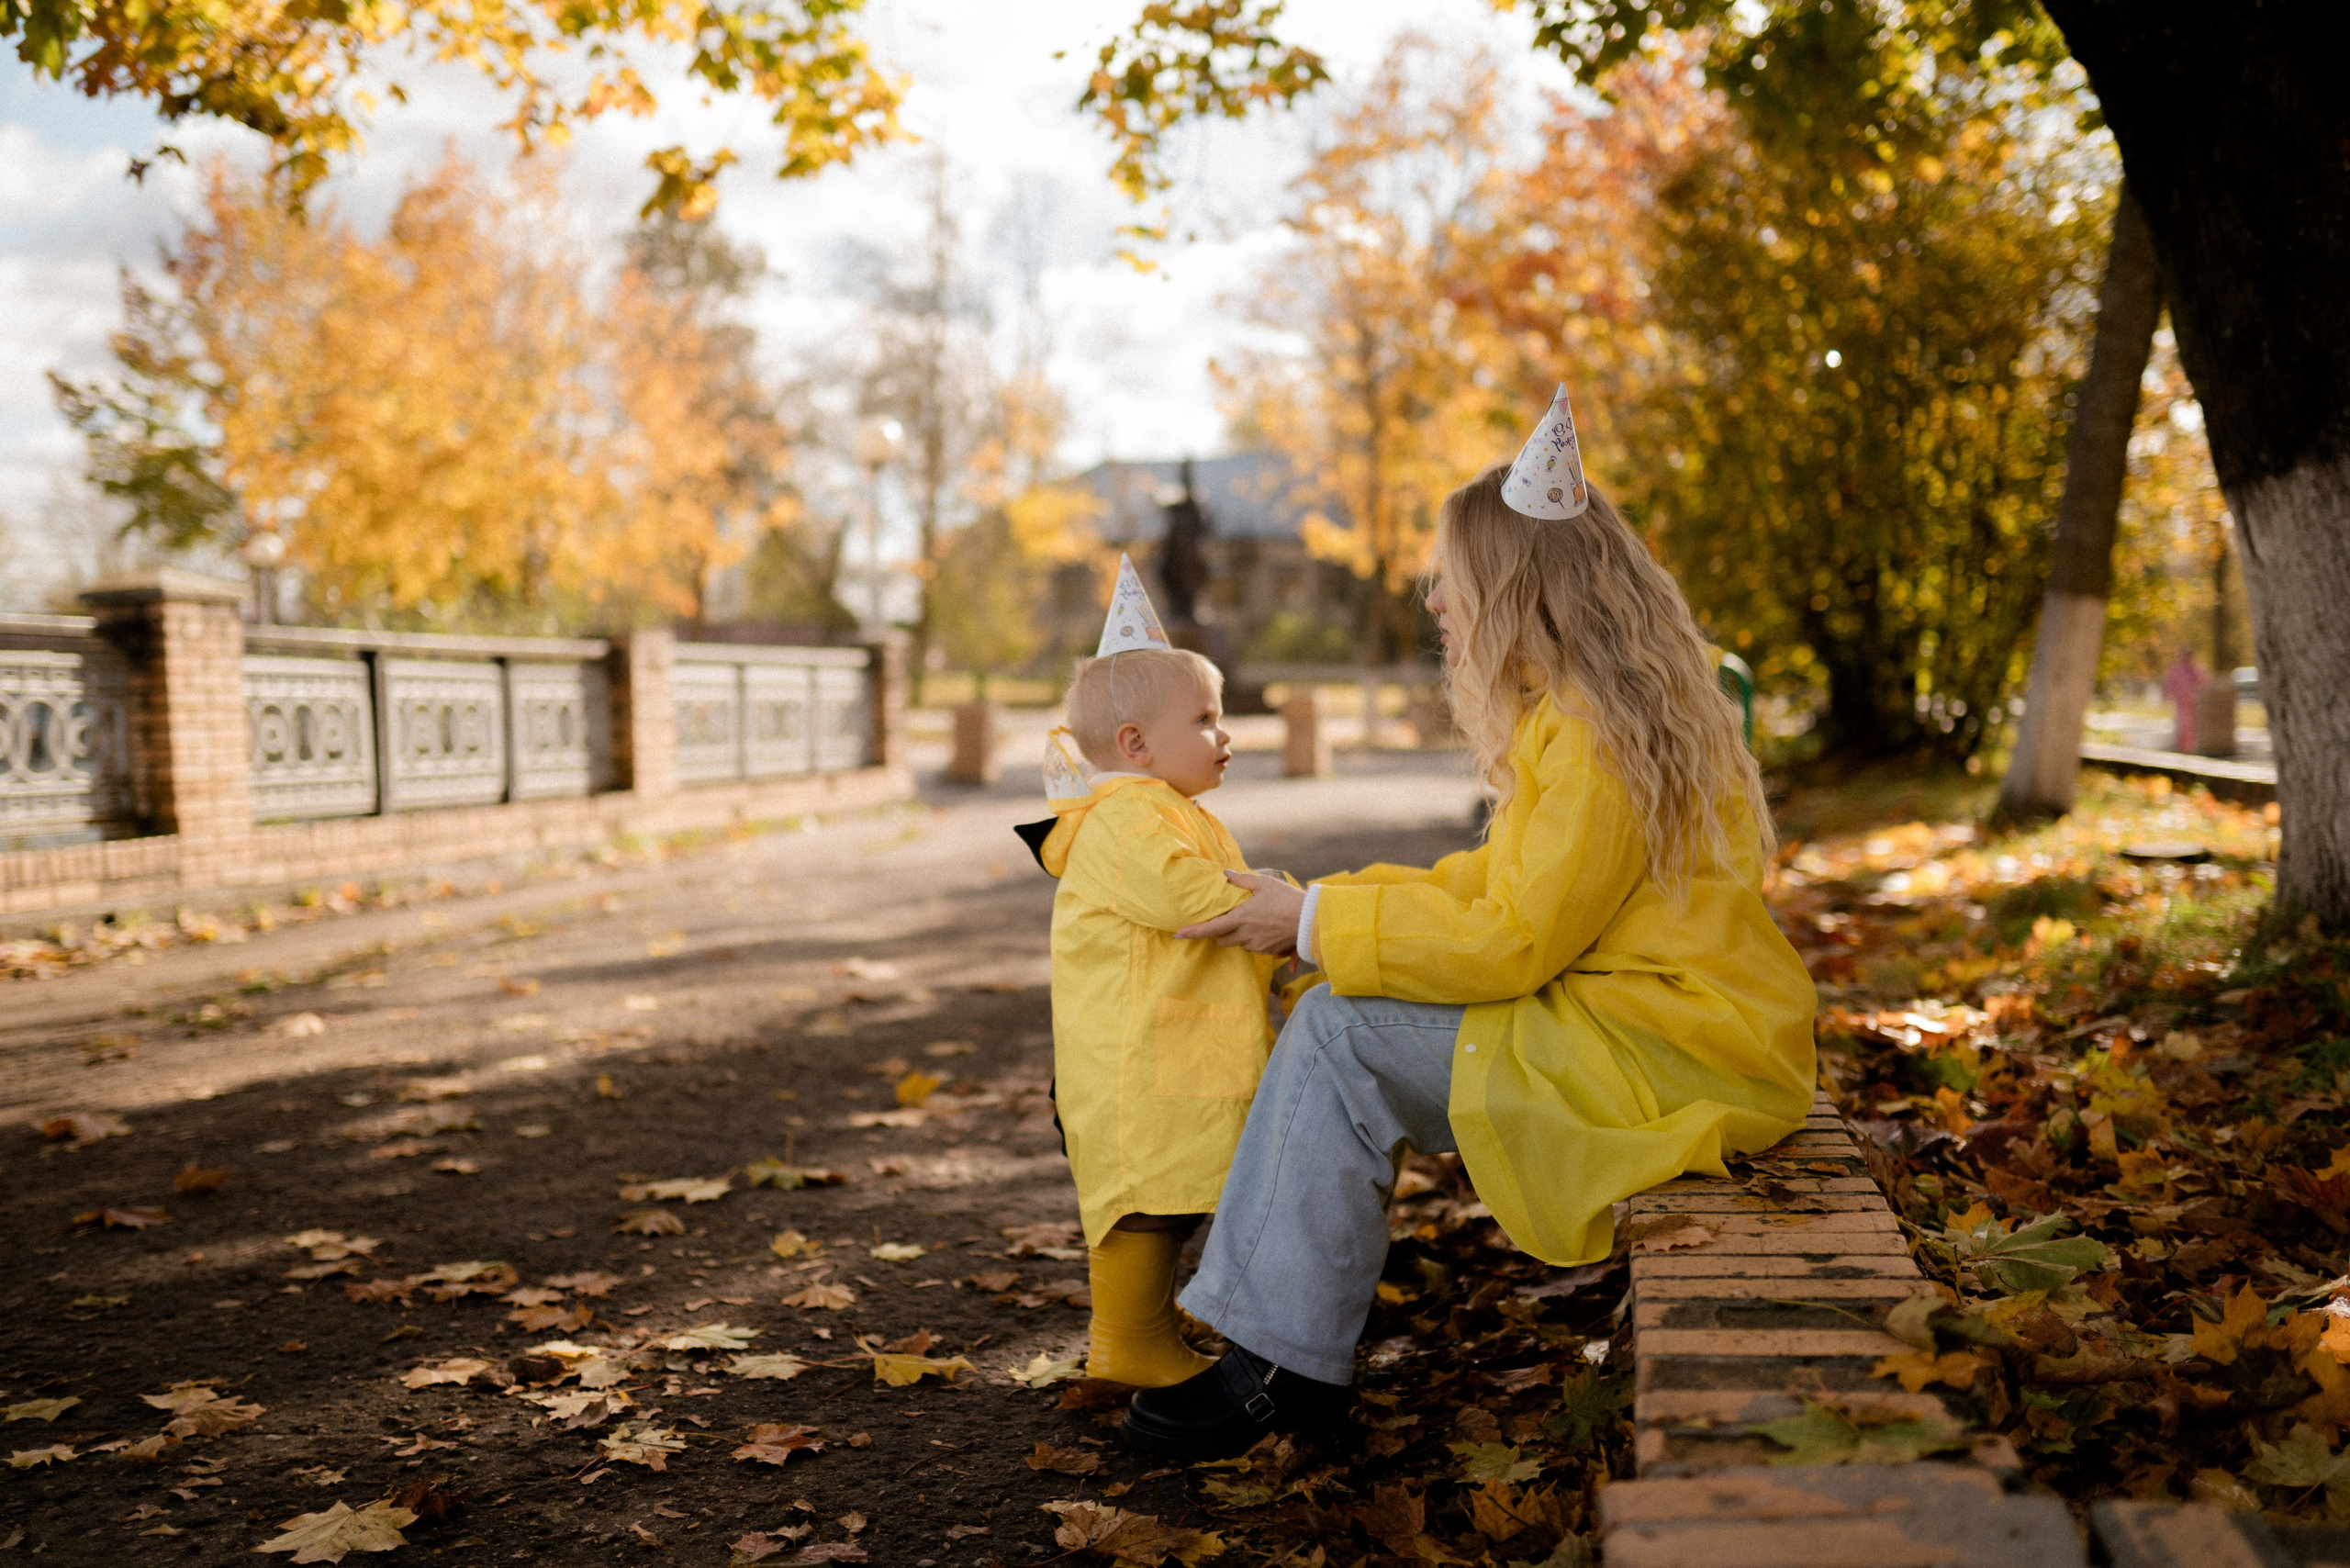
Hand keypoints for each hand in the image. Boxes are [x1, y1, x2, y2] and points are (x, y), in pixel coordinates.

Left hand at [1176, 871, 1304, 954]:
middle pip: (1222, 940)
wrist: (1311, 920)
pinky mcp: (1268, 952)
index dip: (1192, 932)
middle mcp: (1246, 935)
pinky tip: (1265, 928)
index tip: (1177, 934)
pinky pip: (1253, 947)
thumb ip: (1241, 880)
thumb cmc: (1287, 899)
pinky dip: (1253, 939)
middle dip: (1219, 933)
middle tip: (1224, 921)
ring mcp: (1257, 945)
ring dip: (1238, 935)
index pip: (1210, 928)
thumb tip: (1225, 874)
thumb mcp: (1264, 883)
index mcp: (1242, 918)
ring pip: (1238, 944)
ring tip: (1252, 921)